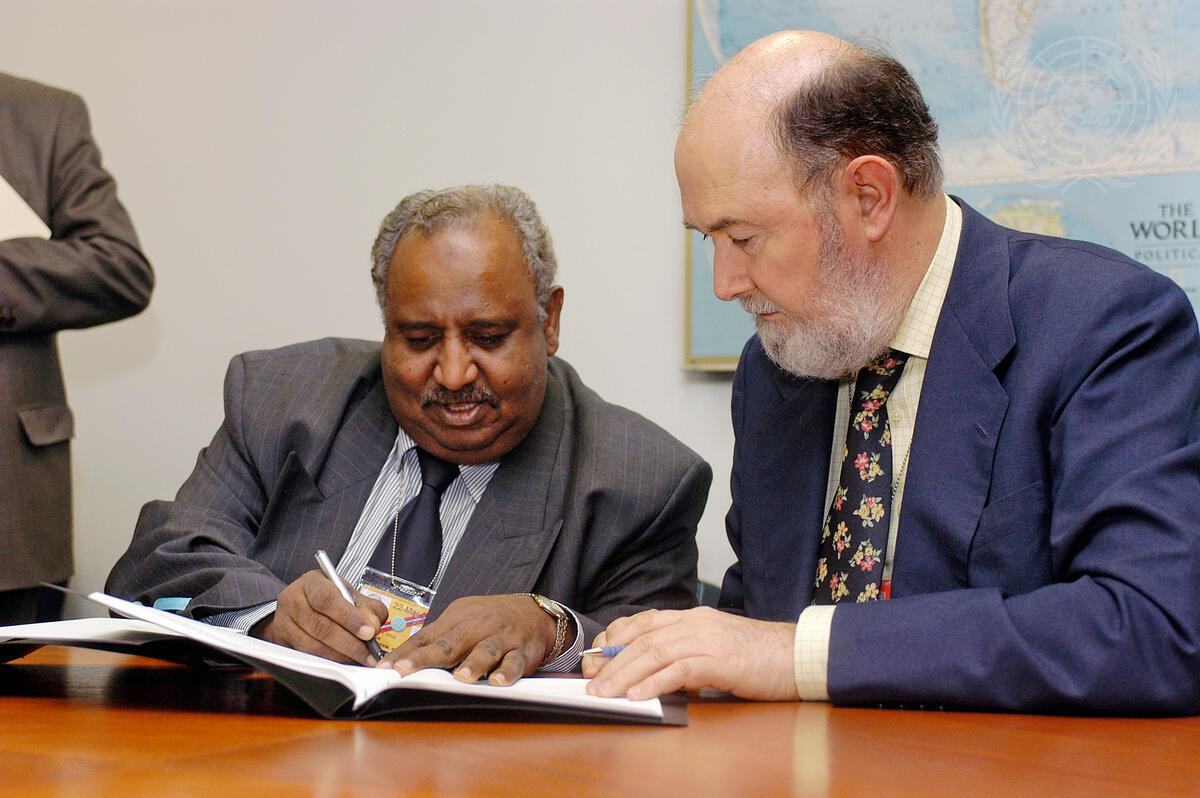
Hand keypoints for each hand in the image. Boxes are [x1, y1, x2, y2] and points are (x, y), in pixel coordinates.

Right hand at [251, 570, 387, 664]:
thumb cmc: (328, 598)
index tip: (369, 631)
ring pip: (313, 645)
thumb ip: (367, 606)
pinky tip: (345, 662)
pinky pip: (307, 656)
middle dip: (350, 643)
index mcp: (311, 583)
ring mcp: (284, 622)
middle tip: (370, 653)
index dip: (350, 617)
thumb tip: (375, 625)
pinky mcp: (282, 642)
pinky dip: (329, 661)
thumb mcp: (349, 594)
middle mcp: (293, 601)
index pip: (328, 599)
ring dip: (341, 656)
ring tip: (361, 660)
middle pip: (321, 626)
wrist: (300, 605)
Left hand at [380, 594, 573, 685]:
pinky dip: (508, 671)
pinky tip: (498, 681)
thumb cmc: (491, 619)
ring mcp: (501, 637)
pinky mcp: (523, 650)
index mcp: (457, 619)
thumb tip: (402, 660)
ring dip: (473, 664)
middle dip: (426, 658)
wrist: (534, 611)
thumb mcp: (461, 621)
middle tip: (406, 670)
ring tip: (461, 678)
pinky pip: (515, 661)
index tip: (385, 668)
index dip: (405, 653)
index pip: (426, 637)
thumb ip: (437, 640)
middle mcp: (477, 626)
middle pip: (450, 643)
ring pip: (485, 650)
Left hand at [583, 607, 798, 700]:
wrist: (798, 655)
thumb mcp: (718, 648)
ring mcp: (708, 640)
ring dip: (625, 674)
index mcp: (693, 618)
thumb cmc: (760, 657)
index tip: (596, 658)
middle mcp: (696, 623)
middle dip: (612, 662)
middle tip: (591, 683)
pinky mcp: (720, 661)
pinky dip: (655, 683)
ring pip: (654, 653)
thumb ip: (688, 654)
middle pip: (642, 640)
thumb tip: (659, 675)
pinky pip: (679, 670)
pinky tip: (638, 696)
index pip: (643, 622)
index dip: (615, 639)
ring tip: (605, 692)